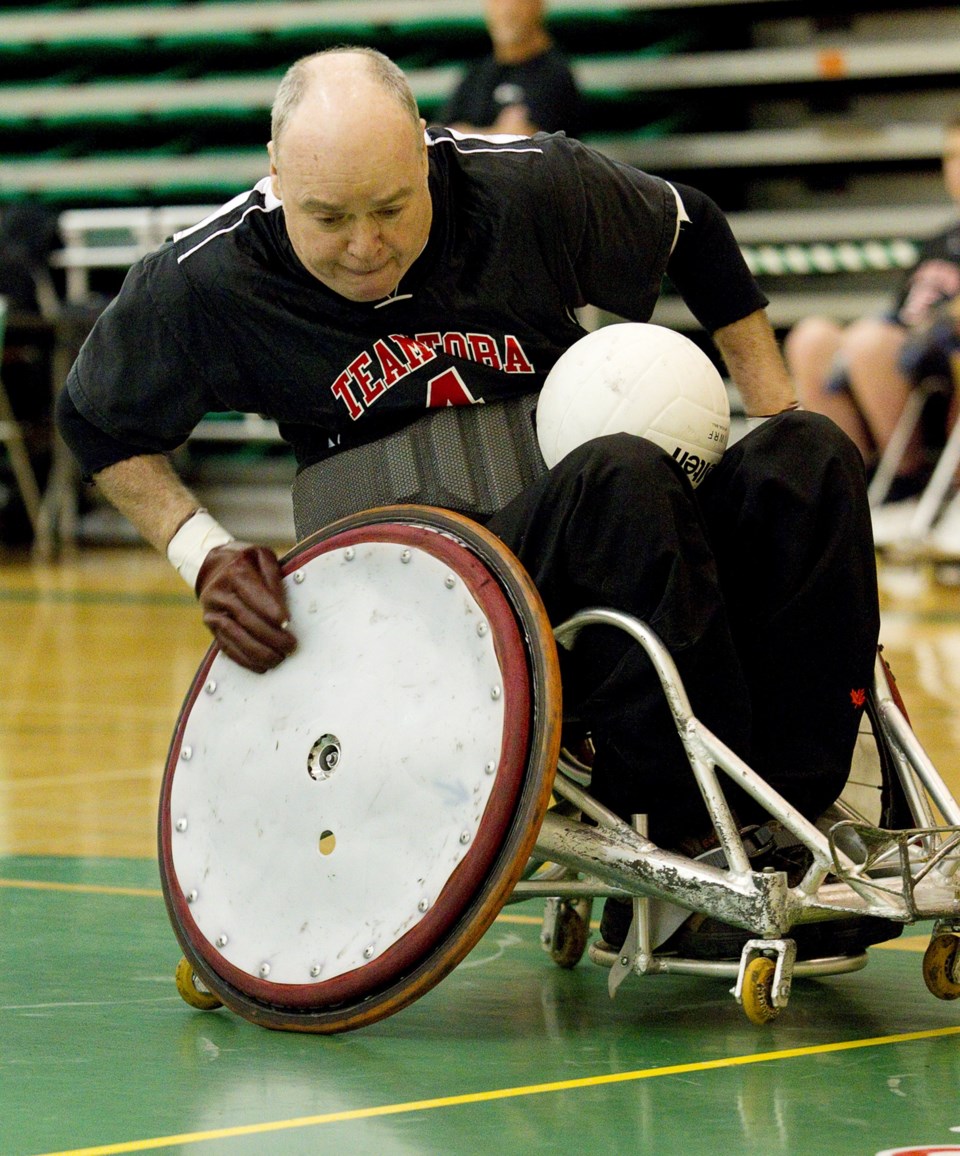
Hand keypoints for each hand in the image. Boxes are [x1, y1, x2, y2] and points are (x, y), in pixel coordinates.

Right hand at [195, 542, 295, 672]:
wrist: (211, 565)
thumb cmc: (245, 561)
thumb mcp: (261, 556)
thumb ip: (273, 575)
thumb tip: (282, 604)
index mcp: (235, 572)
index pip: (254, 594)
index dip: (270, 610)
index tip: (287, 623)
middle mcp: (220, 592)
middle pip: (246, 619)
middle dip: (271, 636)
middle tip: (291, 646)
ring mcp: (213, 611)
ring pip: (235, 636)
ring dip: (258, 652)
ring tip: (279, 659)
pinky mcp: (211, 626)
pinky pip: (226, 646)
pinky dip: (244, 660)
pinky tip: (261, 666)